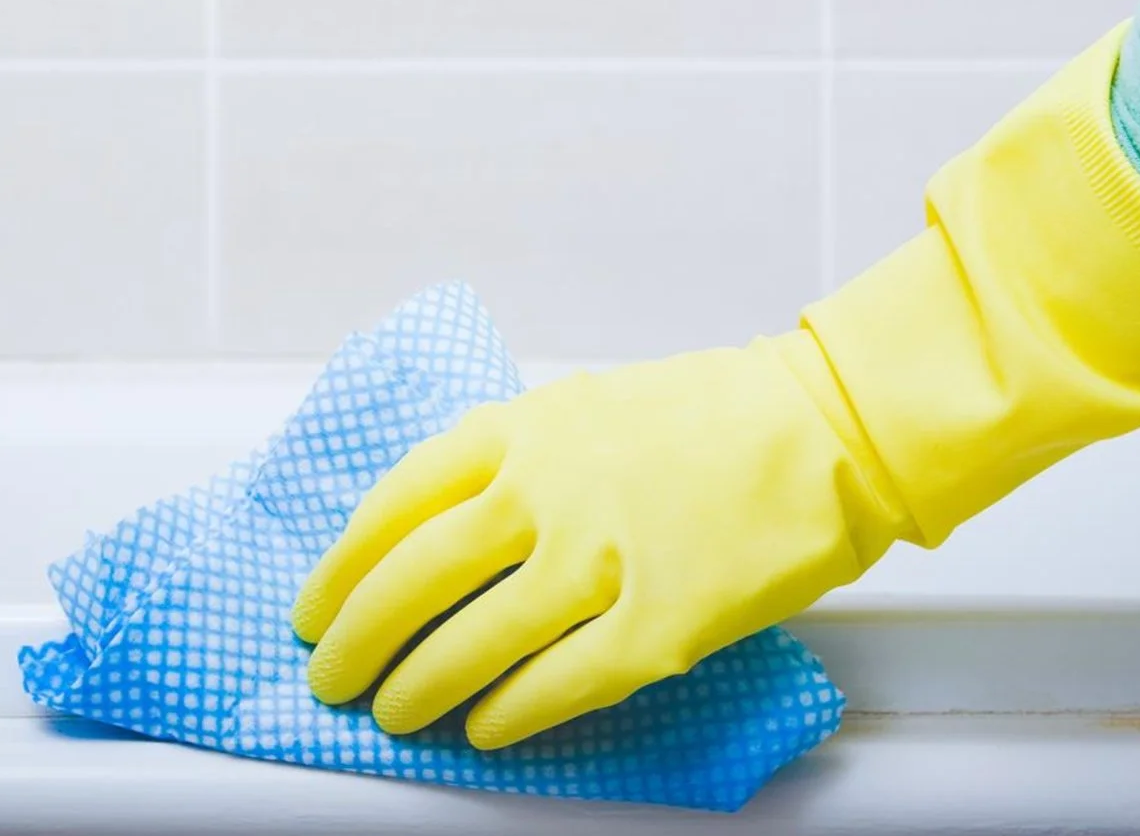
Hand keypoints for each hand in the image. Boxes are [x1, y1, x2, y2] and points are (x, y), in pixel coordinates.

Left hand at [289, 335, 893, 748]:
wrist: (825, 427)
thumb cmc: (707, 418)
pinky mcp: (657, 625)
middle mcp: (542, 493)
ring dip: (417, 686)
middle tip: (331, 674)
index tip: (314, 605)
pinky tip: (483, 729)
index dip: (340, 568)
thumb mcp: (580, 410)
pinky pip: (556, 685)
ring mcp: (598, 561)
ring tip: (393, 711)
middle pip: (411, 581)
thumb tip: (434, 536)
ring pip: (470, 643)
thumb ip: (506, 463)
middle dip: (356, 639)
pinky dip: (507, 714)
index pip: (392, 507)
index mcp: (517, 431)